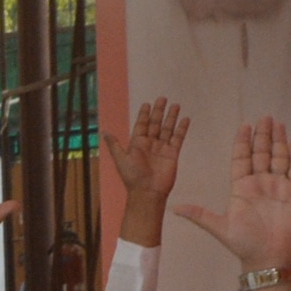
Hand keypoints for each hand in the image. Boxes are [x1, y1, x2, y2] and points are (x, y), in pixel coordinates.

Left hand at [107, 95, 191, 244]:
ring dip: (171, 117)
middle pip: (155, 124)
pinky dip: (182, 129)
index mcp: (137, 144)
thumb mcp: (121, 159)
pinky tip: (185, 119)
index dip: (144, 115)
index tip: (147, 104)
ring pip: (167, 129)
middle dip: (158, 112)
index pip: (141, 125)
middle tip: (162, 98)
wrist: (148, 191)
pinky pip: (178, 138)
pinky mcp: (173, 154)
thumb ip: (115, 145)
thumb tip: (104, 132)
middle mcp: (150, 144)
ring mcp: (162, 148)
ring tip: (175, 105)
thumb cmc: (132, 176)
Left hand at [173, 115, 290, 274]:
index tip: (244, 126)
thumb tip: (174, 208)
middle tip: (265, 117)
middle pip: (261, 153)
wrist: (267, 258)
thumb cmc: (243, 244)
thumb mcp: (219, 227)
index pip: (241, 159)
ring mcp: (278, 186)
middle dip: (263, 136)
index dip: (243, 142)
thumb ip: (199, 215)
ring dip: (279, 141)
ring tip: (279, 124)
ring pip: (279, 158)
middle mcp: (260, 183)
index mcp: (241, 187)